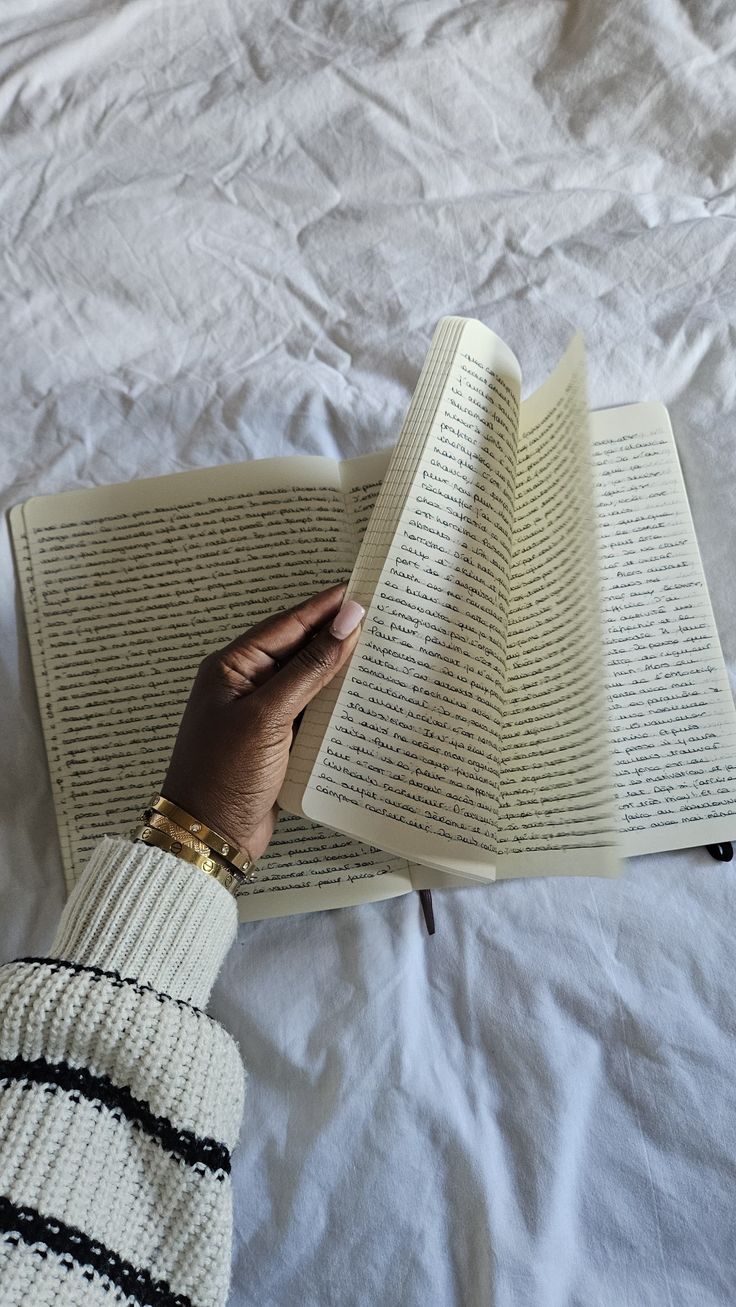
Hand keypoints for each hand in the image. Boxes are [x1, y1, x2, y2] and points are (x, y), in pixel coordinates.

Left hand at [162, 585, 364, 858]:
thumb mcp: (269, 716)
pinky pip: (310, 710)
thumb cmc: (223, 775)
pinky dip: (334, 703)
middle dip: (336, 635)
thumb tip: (346, 622)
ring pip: (308, 679)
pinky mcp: (276, 739)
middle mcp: (245, 683)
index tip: (361, 592)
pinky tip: (361, 697)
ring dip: (339, 670)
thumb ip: (309, 668)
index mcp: (232, 667)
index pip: (287, 624)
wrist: (209, 835)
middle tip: (380, 618)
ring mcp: (261, 712)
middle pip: (299, 648)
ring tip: (380, 652)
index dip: (325, 608)